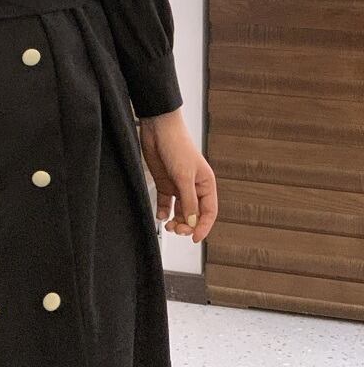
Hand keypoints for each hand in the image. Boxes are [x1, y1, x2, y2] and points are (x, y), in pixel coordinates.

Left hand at [137, 109, 216, 242]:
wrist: (158, 129)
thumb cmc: (177, 145)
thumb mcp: (184, 176)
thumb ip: (189, 201)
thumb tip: (193, 223)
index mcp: (205, 183)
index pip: (208, 211)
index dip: (203, 226)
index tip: (194, 238)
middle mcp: (193, 186)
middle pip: (193, 213)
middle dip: (187, 224)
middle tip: (176, 230)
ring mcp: (178, 185)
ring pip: (180, 210)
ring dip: (175, 220)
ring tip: (168, 225)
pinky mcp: (164, 182)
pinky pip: (165, 202)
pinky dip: (163, 211)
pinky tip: (160, 216)